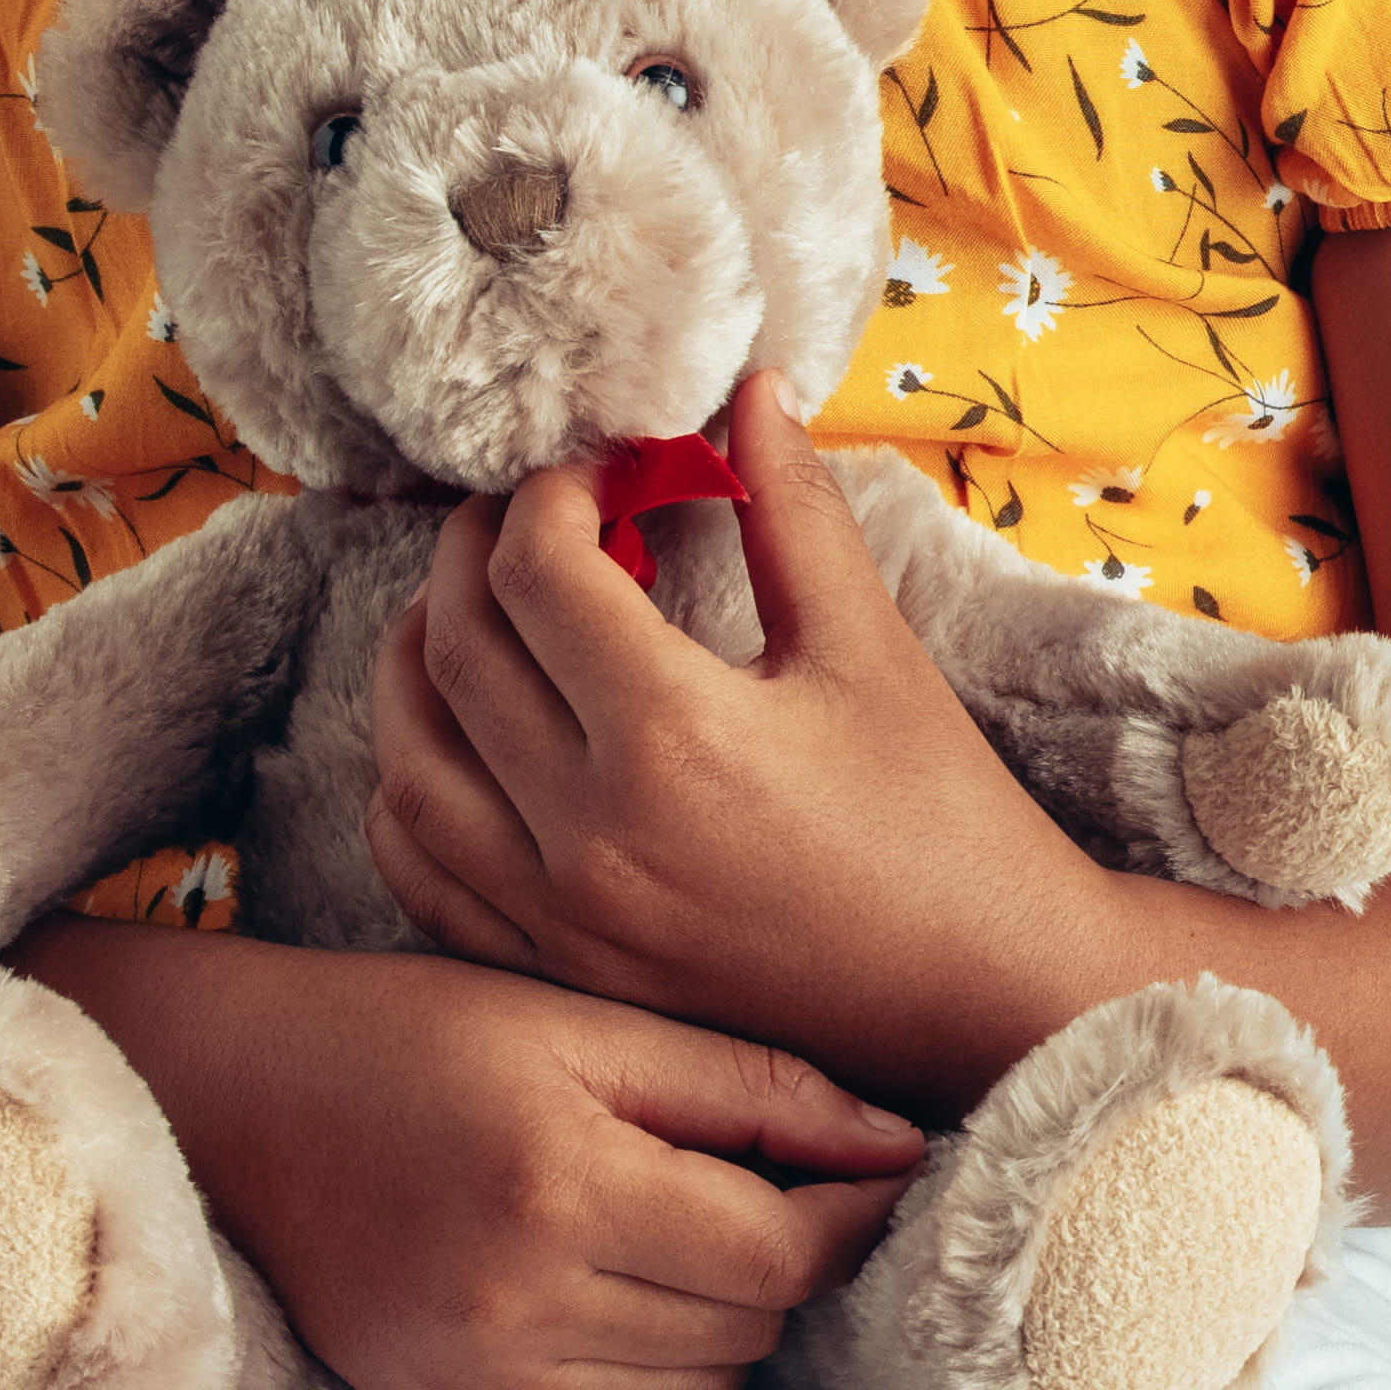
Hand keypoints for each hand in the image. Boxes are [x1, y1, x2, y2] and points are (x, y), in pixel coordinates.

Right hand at [41, 921, 925, 1389]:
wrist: (240, 1108)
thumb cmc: (425, 1040)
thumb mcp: (590, 1025)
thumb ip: (757, 1091)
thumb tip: (905, 1150)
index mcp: (560, 1187)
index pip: (779, 1256)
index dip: (850, 1219)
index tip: (866, 1174)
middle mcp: (516, 1305)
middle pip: (747, 1332)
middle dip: (780, 1264)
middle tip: (752, 1190)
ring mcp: (477, 1381)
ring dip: (722, 1334)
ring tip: (677, 1244)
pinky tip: (619, 1307)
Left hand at [371, 377, 1134, 1111]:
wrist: (983, 997)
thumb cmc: (944, 820)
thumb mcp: (874, 649)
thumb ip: (796, 511)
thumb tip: (754, 392)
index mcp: (673, 735)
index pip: (538, 571)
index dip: (550, 494)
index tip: (594, 471)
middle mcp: (589, 832)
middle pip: (454, 651)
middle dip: (472, 556)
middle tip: (524, 514)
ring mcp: (559, 916)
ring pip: (407, 762)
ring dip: (415, 666)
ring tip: (468, 611)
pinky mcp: (558, 971)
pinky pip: (422, 872)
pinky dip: (409, 791)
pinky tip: (452, 742)